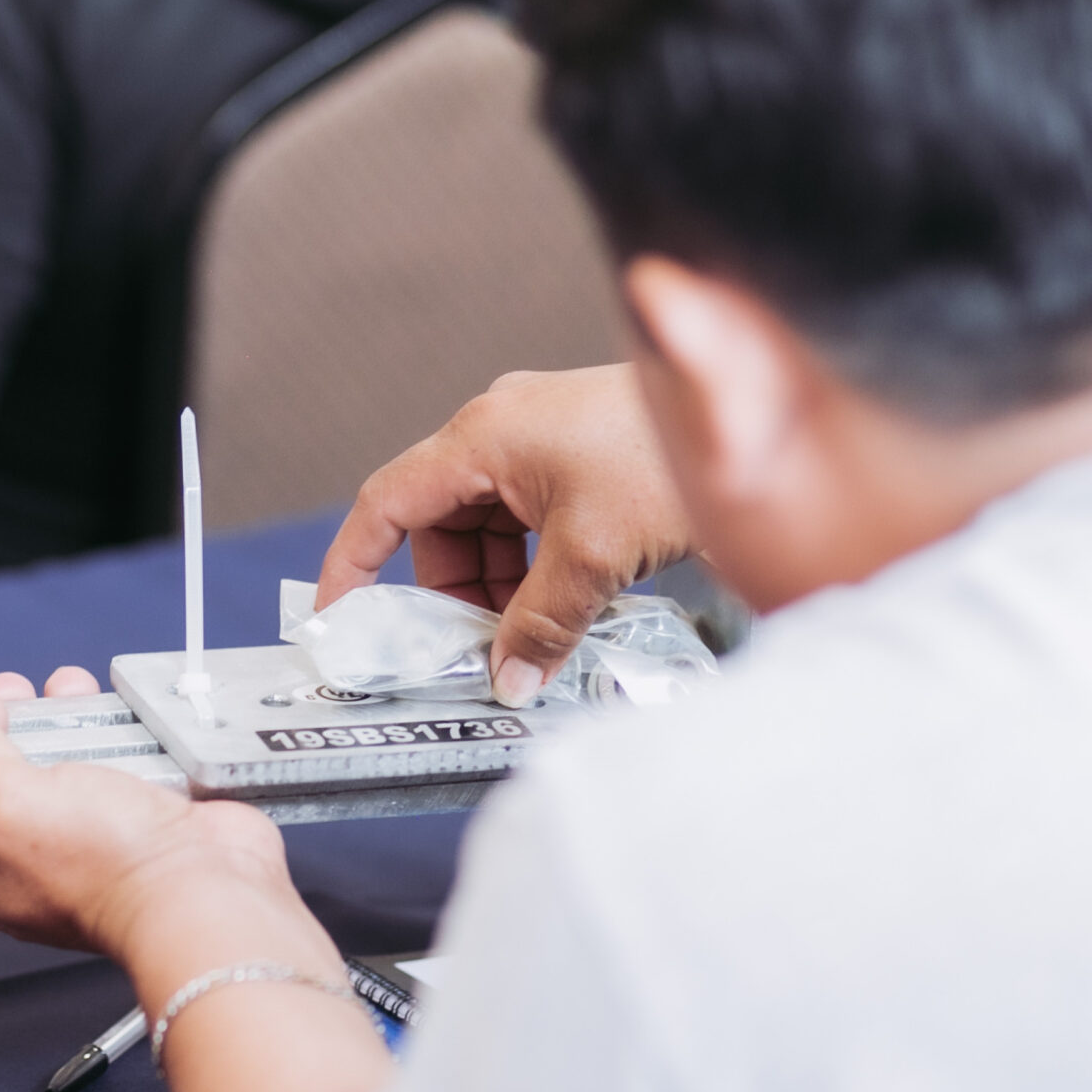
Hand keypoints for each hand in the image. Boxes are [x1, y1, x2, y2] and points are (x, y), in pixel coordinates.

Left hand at [0, 668, 306, 957]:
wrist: (205, 886)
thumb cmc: (108, 869)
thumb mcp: (3, 802)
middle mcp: (31, 857)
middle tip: (7, 695)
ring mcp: (88, 834)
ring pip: (58, 758)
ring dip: (59, 713)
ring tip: (65, 690)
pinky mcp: (138, 812)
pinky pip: (114, 756)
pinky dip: (113, 725)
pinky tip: (113, 709)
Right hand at [315, 364, 693, 705]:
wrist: (752, 410)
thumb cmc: (668, 455)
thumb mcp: (593, 554)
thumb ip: (541, 624)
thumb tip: (509, 680)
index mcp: (481, 436)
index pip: (386, 504)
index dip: (354, 563)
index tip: (338, 617)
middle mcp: (501, 428)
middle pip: (441, 526)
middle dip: (453, 594)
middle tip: (475, 654)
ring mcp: (540, 438)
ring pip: (489, 530)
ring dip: (500, 587)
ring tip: (532, 638)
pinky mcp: (578, 455)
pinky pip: (530, 522)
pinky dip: (536, 568)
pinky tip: (565, 608)